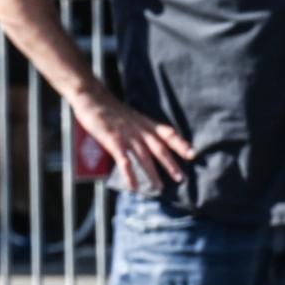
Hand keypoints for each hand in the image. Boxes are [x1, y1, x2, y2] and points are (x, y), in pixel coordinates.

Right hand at [70, 88, 194, 192]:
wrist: (91, 97)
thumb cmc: (107, 105)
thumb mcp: (128, 114)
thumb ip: (136, 126)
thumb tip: (143, 138)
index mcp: (144, 122)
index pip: (167, 133)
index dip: (180, 143)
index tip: (192, 154)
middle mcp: (139, 129)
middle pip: (159, 149)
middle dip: (171, 164)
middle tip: (181, 178)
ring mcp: (127, 136)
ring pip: (145, 158)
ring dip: (153, 174)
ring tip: (159, 188)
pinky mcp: (113, 141)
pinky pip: (124, 162)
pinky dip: (130, 175)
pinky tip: (133, 187)